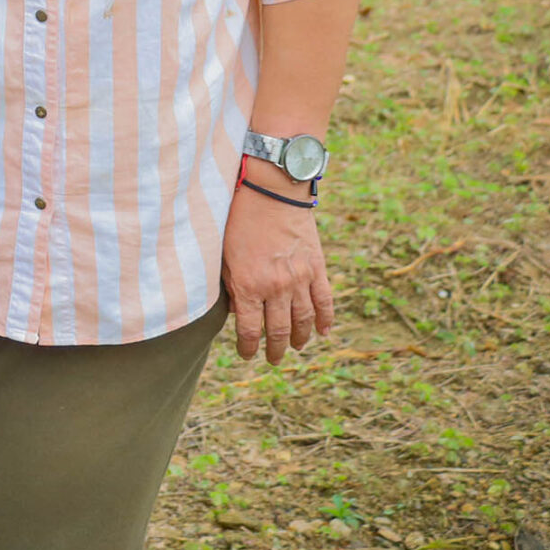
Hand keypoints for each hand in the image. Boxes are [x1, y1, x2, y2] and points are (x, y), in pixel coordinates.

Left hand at [220, 175, 334, 364]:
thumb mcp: (224, 256)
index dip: (248, 348)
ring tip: (296, 347)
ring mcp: (300, 278)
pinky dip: (325, 319)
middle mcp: (277, 287)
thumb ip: (232, 287)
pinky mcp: (317, 267)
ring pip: (304, 320)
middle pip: (279, 330)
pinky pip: (325, 300)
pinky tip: (323, 332)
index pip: (250, 330)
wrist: (269, 191)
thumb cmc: (238, 220)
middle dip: (276, 349)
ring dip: (300, 338)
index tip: (247, 354)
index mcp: (250, 286)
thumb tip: (238, 312)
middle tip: (273, 358)